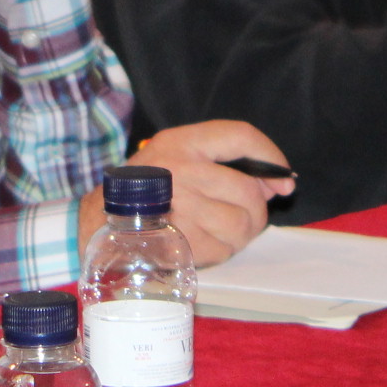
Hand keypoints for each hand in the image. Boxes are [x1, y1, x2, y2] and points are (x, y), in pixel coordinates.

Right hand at [80, 120, 295, 269]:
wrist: (103, 220)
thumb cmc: (150, 186)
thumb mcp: (179, 156)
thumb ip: (226, 162)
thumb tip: (277, 185)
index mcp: (182, 142)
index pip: (241, 136)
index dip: (271, 156)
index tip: (284, 178)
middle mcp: (181, 171)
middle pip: (247, 190)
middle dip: (258, 208)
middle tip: (249, 215)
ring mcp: (179, 208)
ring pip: (241, 223)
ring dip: (244, 233)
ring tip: (230, 230)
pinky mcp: (178, 242)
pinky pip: (223, 249)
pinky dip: (224, 250)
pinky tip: (210, 243)